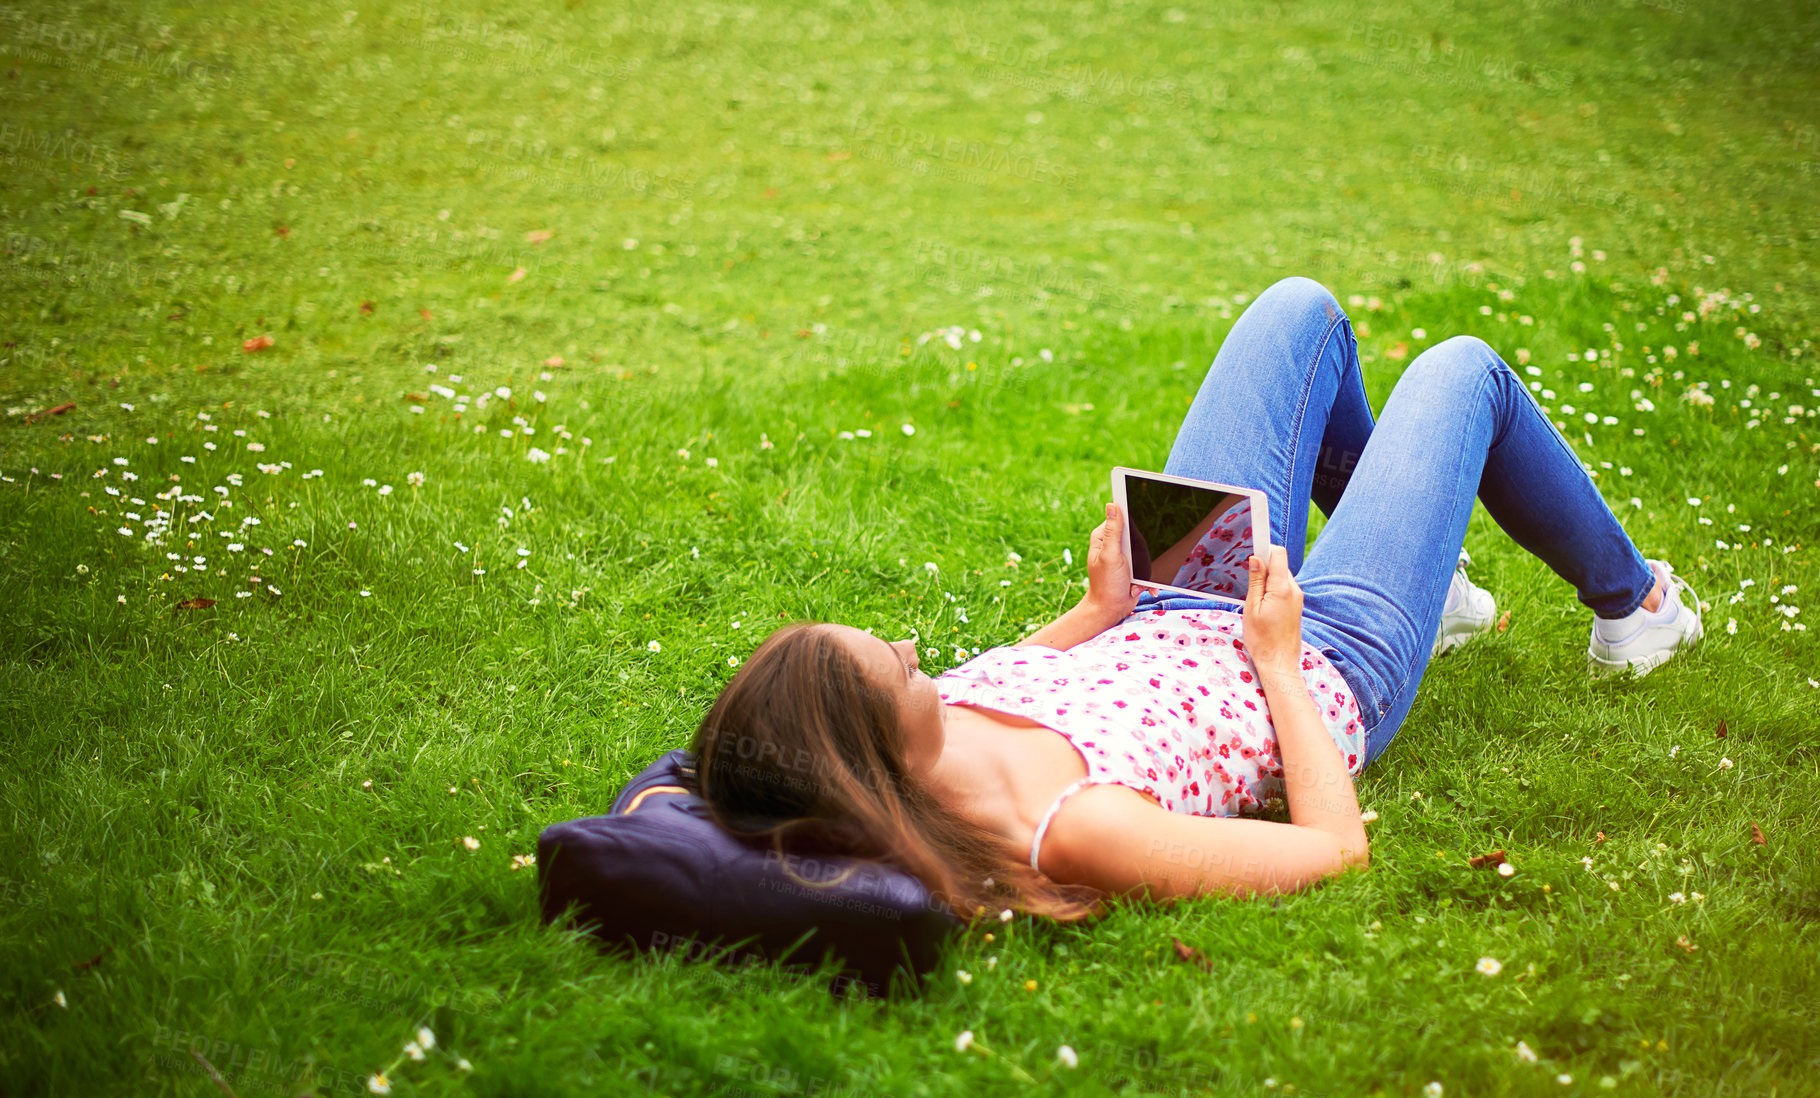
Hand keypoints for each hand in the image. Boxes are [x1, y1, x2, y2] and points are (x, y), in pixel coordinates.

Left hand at [1084, 502, 1154, 619]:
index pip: (1119, 517)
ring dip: (1144, 566)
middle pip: (1135, 535)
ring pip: (1144, 551)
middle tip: (1133, 563)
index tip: (1140, 521)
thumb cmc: (1106, 584)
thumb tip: (1112, 505)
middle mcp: (1112, 544)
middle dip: (1141, 550)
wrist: (1111, 610)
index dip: (1131, 516)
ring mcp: (1123, 556)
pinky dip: (1146, 578)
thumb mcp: (1110, 555)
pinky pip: (1146, 566)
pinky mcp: (1133, 568)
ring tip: (1133, 580)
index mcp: (1103, 537)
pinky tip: (1139, 587)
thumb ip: (1113, 531)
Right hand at [1242, 544, 1304, 675]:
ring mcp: (1297, 597)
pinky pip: (1284, 587)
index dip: (1265, 545)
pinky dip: (1272, 588)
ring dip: (1267, 579)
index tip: (1255, 538)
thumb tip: (1256, 559)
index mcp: (1282, 588)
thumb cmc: (1262, 640)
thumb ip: (1255, 581)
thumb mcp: (1251, 608)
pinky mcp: (1296, 604)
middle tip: (1248, 582)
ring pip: (1281, 575)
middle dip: (1263, 565)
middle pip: (1279, 563)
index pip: (1278, 554)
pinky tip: (1263, 605)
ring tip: (1255, 600)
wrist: (1279, 663)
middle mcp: (1294, 590)